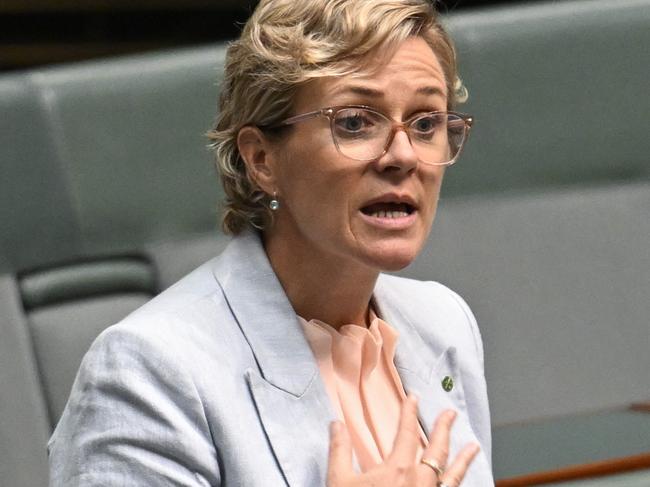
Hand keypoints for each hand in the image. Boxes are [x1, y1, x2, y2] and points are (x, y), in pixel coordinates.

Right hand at [327, 395, 479, 486]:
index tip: (414, 398)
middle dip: (444, 430)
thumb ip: (340, 451)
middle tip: (451, 414)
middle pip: (437, 451)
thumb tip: (336, 424)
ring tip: (473, 447)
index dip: (410, 413)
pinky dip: (457, 485)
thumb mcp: (340, 481)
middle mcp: (420, 483)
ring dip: (463, 460)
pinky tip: (460, 482)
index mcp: (398, 470)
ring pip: (453, 476)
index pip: (407, 433)